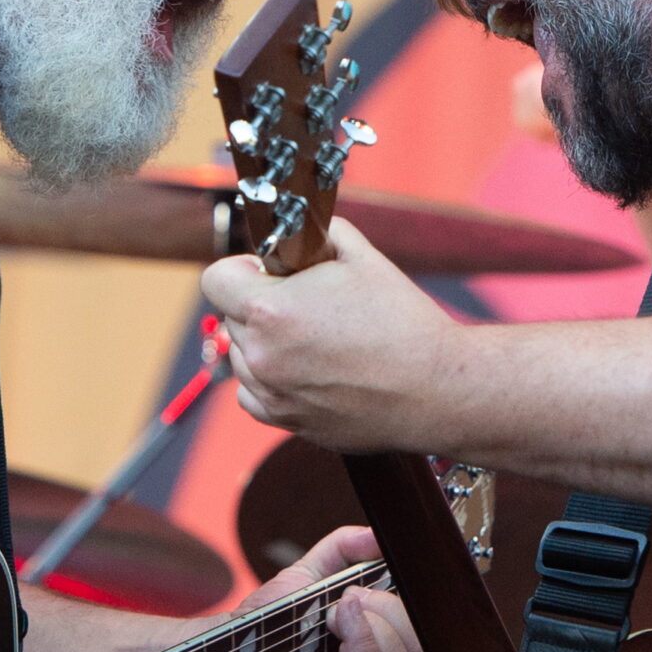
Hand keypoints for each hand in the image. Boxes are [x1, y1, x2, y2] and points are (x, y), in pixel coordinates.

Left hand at [201, 217, 461, 452]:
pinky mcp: (284, 421)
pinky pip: (254, 394)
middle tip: (307, 304)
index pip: (216, 279)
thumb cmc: (403, 321)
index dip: (243, 268)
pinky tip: (311, 369)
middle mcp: (260, 355)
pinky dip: (271, 380)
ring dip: (265, 343)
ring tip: (316, 340)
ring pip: (242, 356)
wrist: (435, 389)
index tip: (271, 272)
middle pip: (231, 316)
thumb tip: (293, 230)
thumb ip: (315, 234)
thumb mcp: (361, 256)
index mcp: (270, 310)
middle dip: (259, 304)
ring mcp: (270, 393)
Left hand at [226, 523, 424, 651]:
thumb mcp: (311, 577)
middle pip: (419, 646)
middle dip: (384, 610)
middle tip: (344, 600)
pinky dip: (359, 641)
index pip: (425, 634)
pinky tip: (335, 623)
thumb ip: (346, 550)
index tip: (368, 586)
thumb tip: (380, 536)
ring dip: (366, 624)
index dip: (405, 603)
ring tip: (329, 616)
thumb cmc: (267, 626)